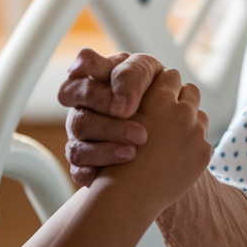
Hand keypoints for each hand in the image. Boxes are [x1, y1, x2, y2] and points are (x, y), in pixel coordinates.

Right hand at [58, 50, 163, 185]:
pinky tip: (105, 175)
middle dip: (109, 127)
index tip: (126, 107)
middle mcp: (82, 110)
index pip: (76, 83)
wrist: (170, 124)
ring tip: (133, 153)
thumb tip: (120, 105)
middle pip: (79, 119)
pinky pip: (78, 171)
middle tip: (141, 135)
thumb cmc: (154, 87)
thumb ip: (132, 75)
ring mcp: (81, 138)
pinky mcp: (86, 163)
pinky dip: (89, 173)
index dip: (94, 93)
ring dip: (105, 151)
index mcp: (91, 81)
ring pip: (78, 148)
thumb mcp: (147, 72)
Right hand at [100, 68, 210, 209]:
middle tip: (170, 109)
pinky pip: (202, 140)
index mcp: (160, 98)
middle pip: (191, 91)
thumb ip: (136, 96)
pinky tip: (176, 154)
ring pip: (200, 116)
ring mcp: (195, 133)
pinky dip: (192, 145)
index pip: (170, 75)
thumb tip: (152, 77)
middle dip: (181, 98)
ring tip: (173, 132)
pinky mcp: (203, 153)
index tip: (158, 90)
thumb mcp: (118, 117)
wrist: (128, 194)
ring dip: (189, 121)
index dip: (163, 83)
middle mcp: (181, 112)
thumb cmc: (114, 153)